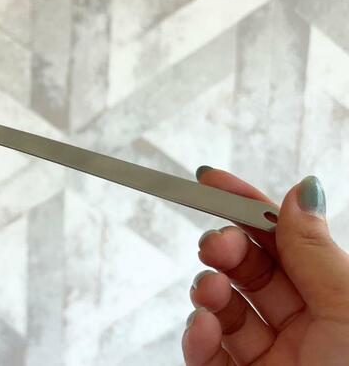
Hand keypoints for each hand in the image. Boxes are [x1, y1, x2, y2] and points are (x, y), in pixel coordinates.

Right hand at [183, 167, 348, 364]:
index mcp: (332, 302)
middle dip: (224, 249)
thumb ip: (315, 251)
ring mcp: (268, 359)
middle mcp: (301, 328)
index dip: (248, 207)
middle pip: (248, 271)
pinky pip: (206, 354)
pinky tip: (203, 326)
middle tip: (214, 245)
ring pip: (222, 309)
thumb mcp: (348, 307)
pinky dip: (196, 336)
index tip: (210, 180)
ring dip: (207, 290)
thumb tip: (301, 192)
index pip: (283, 242)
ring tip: (209, 289)